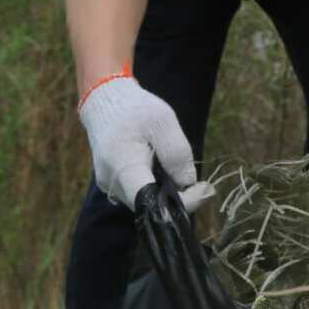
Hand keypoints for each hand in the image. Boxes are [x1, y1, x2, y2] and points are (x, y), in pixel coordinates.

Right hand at [78, 75, 196, 209]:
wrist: (106, 102)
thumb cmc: (136, 109)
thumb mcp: (163, 122)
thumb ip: (176, 153)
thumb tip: (188, 183)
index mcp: (123, 166)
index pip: (150, 201)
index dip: (179, 203)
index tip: (202, 190)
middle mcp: (113, 183)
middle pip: (150, 206)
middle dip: (179, 198)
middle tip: (202, 185)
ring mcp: (110, 186)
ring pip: (146, 201)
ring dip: (167, 191)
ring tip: (178, 169)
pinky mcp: (113, 184)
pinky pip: (140, 193)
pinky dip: (156, 185)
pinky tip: (162, 167)